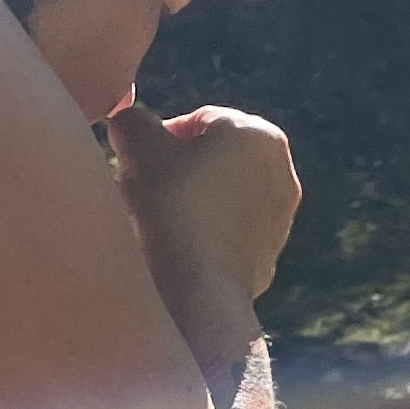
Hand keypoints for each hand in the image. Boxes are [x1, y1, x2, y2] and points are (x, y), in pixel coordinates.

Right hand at [107, 101, 300, 323]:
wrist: (202, 287)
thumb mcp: (140, 148)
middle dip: (173, 169)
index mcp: (260, 134)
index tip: (134, 162)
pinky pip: (225, 230)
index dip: (157, 139)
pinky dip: (202, 230)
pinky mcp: (270, 253)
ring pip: (218, 194)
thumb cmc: (174, 206)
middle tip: (140, 188)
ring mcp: (281, 215)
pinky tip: (176, 246)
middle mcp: (282, 171)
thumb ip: (131, 121)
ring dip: (186, 199)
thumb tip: (126, 122)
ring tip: (155, 219)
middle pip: (211, 158)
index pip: (197, 121)